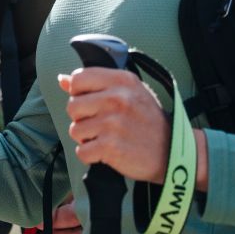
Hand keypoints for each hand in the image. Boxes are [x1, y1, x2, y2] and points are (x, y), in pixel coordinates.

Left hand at [59, 67, 168, 184]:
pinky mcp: (110, 147)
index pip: (79, 78)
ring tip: (104, 138)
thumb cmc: (148, 121)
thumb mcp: (129, 92)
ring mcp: (113, 123)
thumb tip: (62, 80)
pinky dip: (91, 155)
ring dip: (86, 138)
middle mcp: (117, 98)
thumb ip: (96, 83)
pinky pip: (82, 151)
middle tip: (98, 124)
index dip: (79, 93)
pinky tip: (106, 152)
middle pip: (72, 106)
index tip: (90, 103)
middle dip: (81, 118)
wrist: (172, 152)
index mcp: (122, 80)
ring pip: (75, 130)